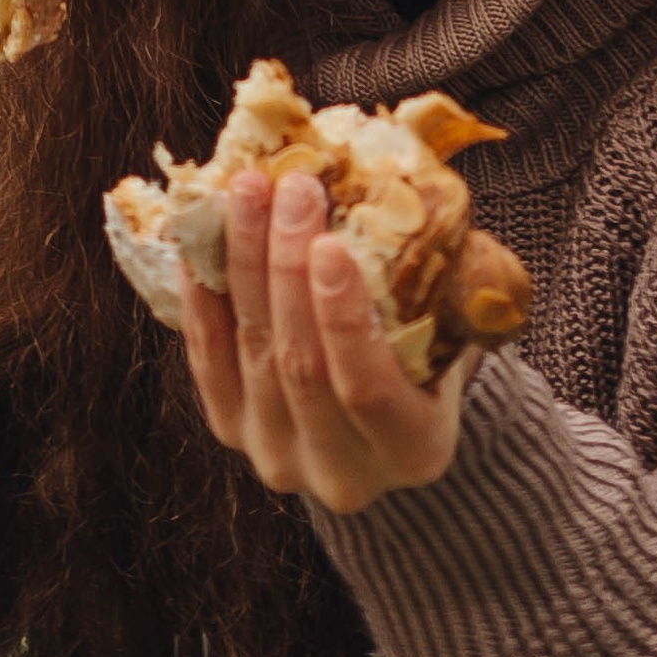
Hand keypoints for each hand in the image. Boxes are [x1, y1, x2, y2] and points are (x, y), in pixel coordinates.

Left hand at [179, 168, 474, 514]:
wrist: (384, 417)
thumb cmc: (432, 352)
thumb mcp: (454, 328)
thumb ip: (441, 281)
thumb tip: (407, 183)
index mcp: (416, 451)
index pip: (368, 390)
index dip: (344, 318)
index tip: (330, 244)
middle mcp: (343, 473)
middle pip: (298, 363)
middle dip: (287, 266)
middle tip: (291, 188)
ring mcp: (278, 455)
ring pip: (252, 351)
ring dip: (244, 262)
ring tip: (249, 191)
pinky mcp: (230, 430)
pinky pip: (207, 358)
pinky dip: (202, 294)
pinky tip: (202, 239)